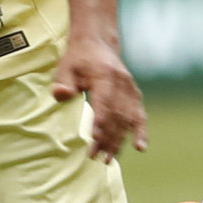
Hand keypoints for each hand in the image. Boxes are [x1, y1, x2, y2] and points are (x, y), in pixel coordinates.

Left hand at [52, 35, 147, 160]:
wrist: (97, 43)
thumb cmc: (78, 59)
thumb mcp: (65, 67)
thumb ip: (63, 83)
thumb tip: (61, 95)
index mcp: (105, 75)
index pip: (104, 101)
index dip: (101, 121)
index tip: (94, 138)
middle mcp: (121, 83)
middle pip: (116, 115)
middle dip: (107, 138)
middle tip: (95, 157)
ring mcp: (130, 89)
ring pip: (127, 119)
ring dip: (119, 140)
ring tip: (109, 159)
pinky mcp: (134, 95)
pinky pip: (139, 115)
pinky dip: (141, 131)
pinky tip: (141, 148)